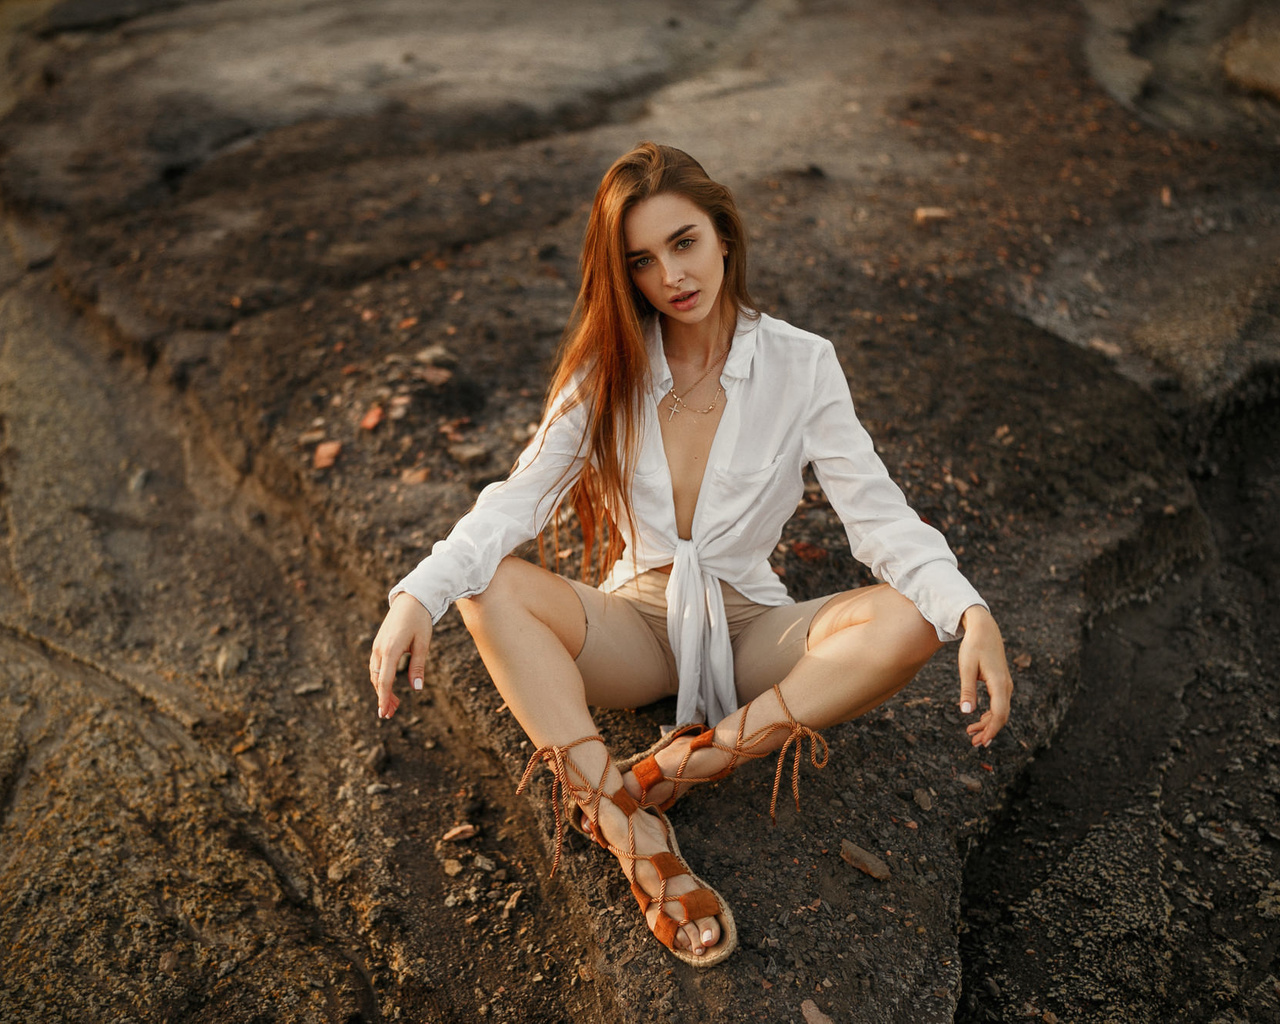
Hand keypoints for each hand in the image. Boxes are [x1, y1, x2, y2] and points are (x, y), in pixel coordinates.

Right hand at [369, 592, 433, 718]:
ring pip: (375, 674)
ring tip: (393, 704)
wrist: (411, 599)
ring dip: (382, 690)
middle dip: (383, 698)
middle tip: (391, 714)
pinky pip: (376, 666)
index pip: (384, 680)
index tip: (383, 713)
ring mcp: (377, 646)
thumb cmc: (420, 621)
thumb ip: (418, 666)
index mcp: (390, 649)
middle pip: (377, 680)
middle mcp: (379, 649)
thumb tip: (416, 689)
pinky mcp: (379, 644)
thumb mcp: (423, 644)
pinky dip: (381, 679)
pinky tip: (389, 686)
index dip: (383, 698)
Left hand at [957, 604, 1011, 747]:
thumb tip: (966, 712)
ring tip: (972, 734)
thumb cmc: (973, 646)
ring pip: (1000, 711)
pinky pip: (999, 704)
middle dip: (989, 731)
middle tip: (974, 743)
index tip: (983, 741)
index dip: (992, 729)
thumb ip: (967, 690)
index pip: (999, 713)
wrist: (984, 629)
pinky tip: (978, 720)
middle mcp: (1006, 686)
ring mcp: (1005, 685)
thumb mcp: (966, 668)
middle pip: (1001, 716)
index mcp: (999, 683)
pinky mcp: (1001, 683)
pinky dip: (989, 714)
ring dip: (988, 724)